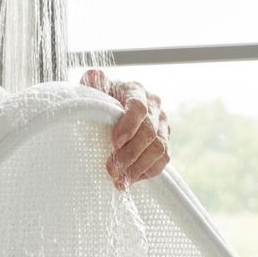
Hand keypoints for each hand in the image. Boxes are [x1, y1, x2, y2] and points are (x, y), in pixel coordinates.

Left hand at [80, 69, 170, 188]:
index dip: (129, 126)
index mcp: (135, 91)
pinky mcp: (164, 142)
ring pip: (159, 149)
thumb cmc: (99, 100)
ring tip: (119, 180)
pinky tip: (129, 179)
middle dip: (130, 154)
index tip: (114, 143)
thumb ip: (93, 83)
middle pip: (149, 133)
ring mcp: (162, 125)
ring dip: (138, 167)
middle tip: (111, 169)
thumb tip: (94, 76)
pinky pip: (163, 161)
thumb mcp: (93, 89)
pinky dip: (146, 173)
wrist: (110, 109)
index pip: (139, 108)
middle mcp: (154, 106)